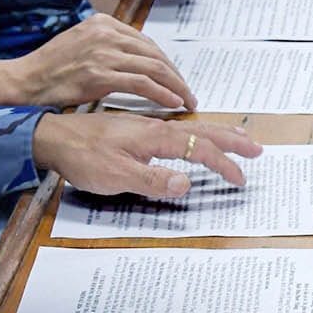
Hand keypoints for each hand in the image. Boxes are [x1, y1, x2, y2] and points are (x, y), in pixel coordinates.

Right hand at [0, 13, 196, 109]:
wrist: (25, 80)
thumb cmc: (52, 68)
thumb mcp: (82, 44)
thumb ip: (109, 47)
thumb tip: (138, 61)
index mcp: (103, 23)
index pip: (147, 43)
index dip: (166, 64)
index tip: (176, 79)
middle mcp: (106, 33)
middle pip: (155, 54)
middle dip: (176, 76)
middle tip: (188, 93)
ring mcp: (104, 52)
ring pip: (154, 68)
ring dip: (175, 87)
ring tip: (186, 101)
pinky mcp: (100, 74)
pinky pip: (142, 83)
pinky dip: (162, 94)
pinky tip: (172, 103)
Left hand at [32, 111, 258, 197]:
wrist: (55, 138)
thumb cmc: (82, 157)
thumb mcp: (115, 176)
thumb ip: (152, 180)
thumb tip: (186, 183)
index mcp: (154, 137)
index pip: (199, 149)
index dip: (223, 164)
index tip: (240, 178)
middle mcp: (155, 128)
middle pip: (203, 131)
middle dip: (232, 141)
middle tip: (257, 149)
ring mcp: (147, 128)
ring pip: (192, 128)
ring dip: (219, 134)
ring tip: (238, 139)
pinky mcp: (138, 132)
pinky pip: (178, 130)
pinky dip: (198, 133)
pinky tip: (195, 138)